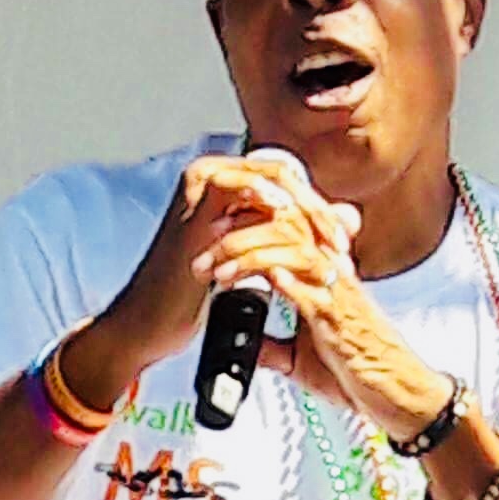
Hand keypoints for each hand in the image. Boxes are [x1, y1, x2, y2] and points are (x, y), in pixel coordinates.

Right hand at [68, 149, 333, 406]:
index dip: (318, 205)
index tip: (341, 240)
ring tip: (324, 245)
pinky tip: (291, 229)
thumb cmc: (193, 300)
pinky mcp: (193, 205)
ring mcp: (198, 188)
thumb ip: (298, 235)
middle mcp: (210, 176)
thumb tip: (351, 216)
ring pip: (270, 178)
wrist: (148, 326)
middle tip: (339, 242)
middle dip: (317, 207)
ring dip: (304, 210)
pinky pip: (242, 191)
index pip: (285, 178)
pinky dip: (270, 207)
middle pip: (282, 172)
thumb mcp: (259, 262)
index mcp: (223, 186)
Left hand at [199, 182, 456, 446]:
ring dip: (246, 254)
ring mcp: (336, 290)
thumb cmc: (356, 373)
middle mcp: (331, 272)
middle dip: (237, 230)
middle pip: (284, 224)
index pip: (283, 228)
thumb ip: (274, 347)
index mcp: (321, 274)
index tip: (210, 235)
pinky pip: (309, 284)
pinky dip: (280, 276)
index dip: (246, 222)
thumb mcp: (301, 359)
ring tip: (215, 271)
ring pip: (291, 247)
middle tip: (201, 248)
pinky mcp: (338, 315)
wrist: (396, 394)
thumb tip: (245, 348)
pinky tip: (256, 275)